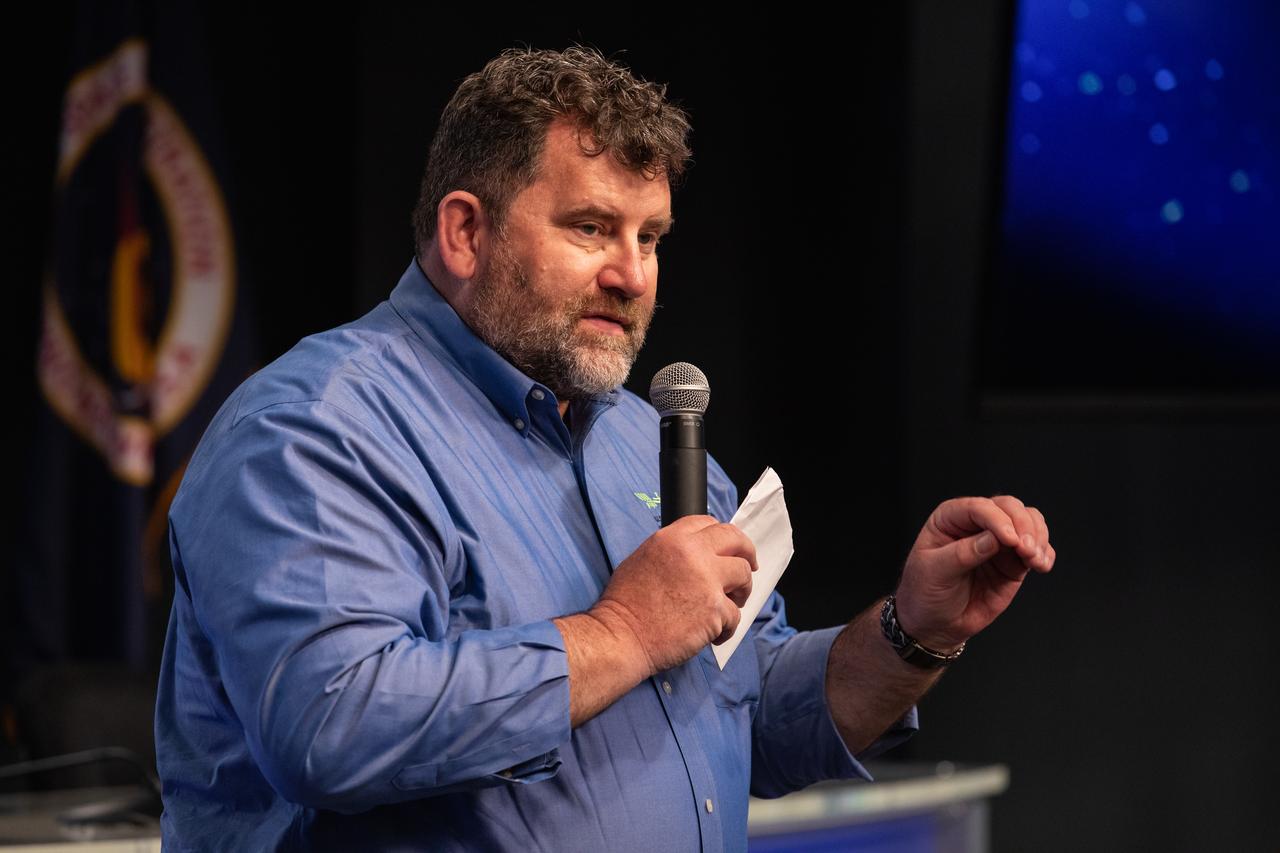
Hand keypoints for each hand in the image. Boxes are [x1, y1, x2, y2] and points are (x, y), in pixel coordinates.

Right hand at [590, 515, 757, 677]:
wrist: (622, 635)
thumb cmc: (625, 604)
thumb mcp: (642, 559)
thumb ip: (672, 551)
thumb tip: (695, 555)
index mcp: (673, 538)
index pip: (709, 523)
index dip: (722, 536)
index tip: (727, 548)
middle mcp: (693, 552)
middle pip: (735, 540)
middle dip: (747, 552)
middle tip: (750, 566)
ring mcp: (707, 580)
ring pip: (743, 574)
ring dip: (740, 591)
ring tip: (729, 605)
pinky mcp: (715, 609)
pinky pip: (735, 614)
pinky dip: (726, 627)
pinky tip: (713, 634)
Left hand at [893, 495, 1053, 651]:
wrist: (935, 623)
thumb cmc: (925, 592)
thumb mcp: (934, 572)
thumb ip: (963, 554)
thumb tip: (994, 538)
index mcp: (950, 518)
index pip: (978, 508)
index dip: (997, 520)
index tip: (1009, 539)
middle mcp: (977, 524)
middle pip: (1009, 507)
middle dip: (1023, 525)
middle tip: (1026, 549)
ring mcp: (998, 542)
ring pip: (1029, 522)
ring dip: (1038, 538)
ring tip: (1034, 560)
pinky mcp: (1013, 562)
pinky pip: (1038, 548)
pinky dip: (1046, 553)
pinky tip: (1041, 565)